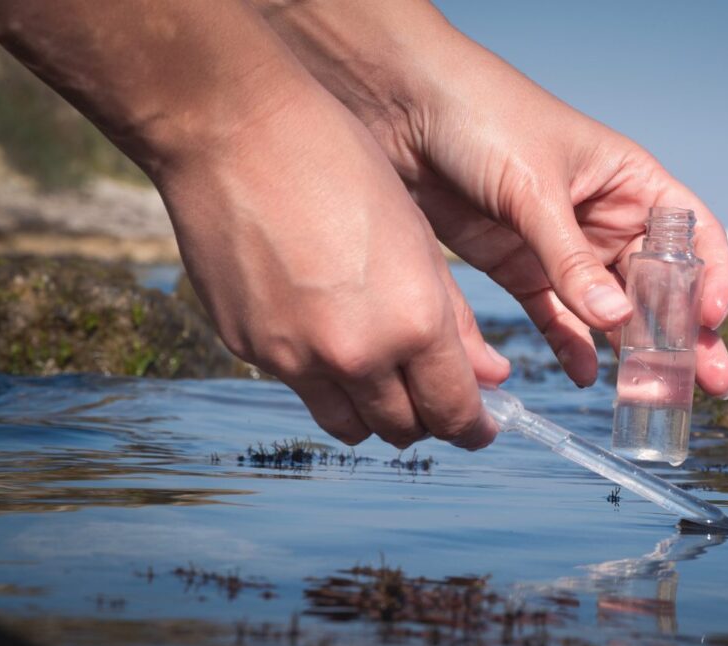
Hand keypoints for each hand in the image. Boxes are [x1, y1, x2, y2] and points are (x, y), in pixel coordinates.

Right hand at [157, 84, 507, 447]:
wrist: (236, 132)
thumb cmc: (341, 167)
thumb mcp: (419, 239)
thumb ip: (456, 320)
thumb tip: (491, 378)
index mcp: (413, 321)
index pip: (454, 412)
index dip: (474, 428)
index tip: (480, 427)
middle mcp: (356, 353)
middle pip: (404, 430)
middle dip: (429, 422)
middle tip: (436, 399)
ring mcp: (295, 357)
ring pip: (350, 426)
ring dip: (376, 414)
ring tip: (385, 379)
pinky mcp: (249, 349)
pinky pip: (301, 389)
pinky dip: (325, 379)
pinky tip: (328, 333)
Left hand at [258, 1, 727, 395]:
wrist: (399, 108)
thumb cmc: (480, 115)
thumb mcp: (533, 186)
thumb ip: (570, 258)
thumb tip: (617, 321)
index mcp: (627, 180)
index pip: (689, 232)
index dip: (709, 276)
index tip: (713, 319)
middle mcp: (602, 216)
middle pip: (655, 283)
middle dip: (681, 333)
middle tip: (707, 382)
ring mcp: (561, 246)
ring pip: (608, 309)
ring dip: (629, 351)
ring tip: (651, 396)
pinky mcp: (518, 266)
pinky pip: (554, 315)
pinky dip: (569, 345)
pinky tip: (585, 377)